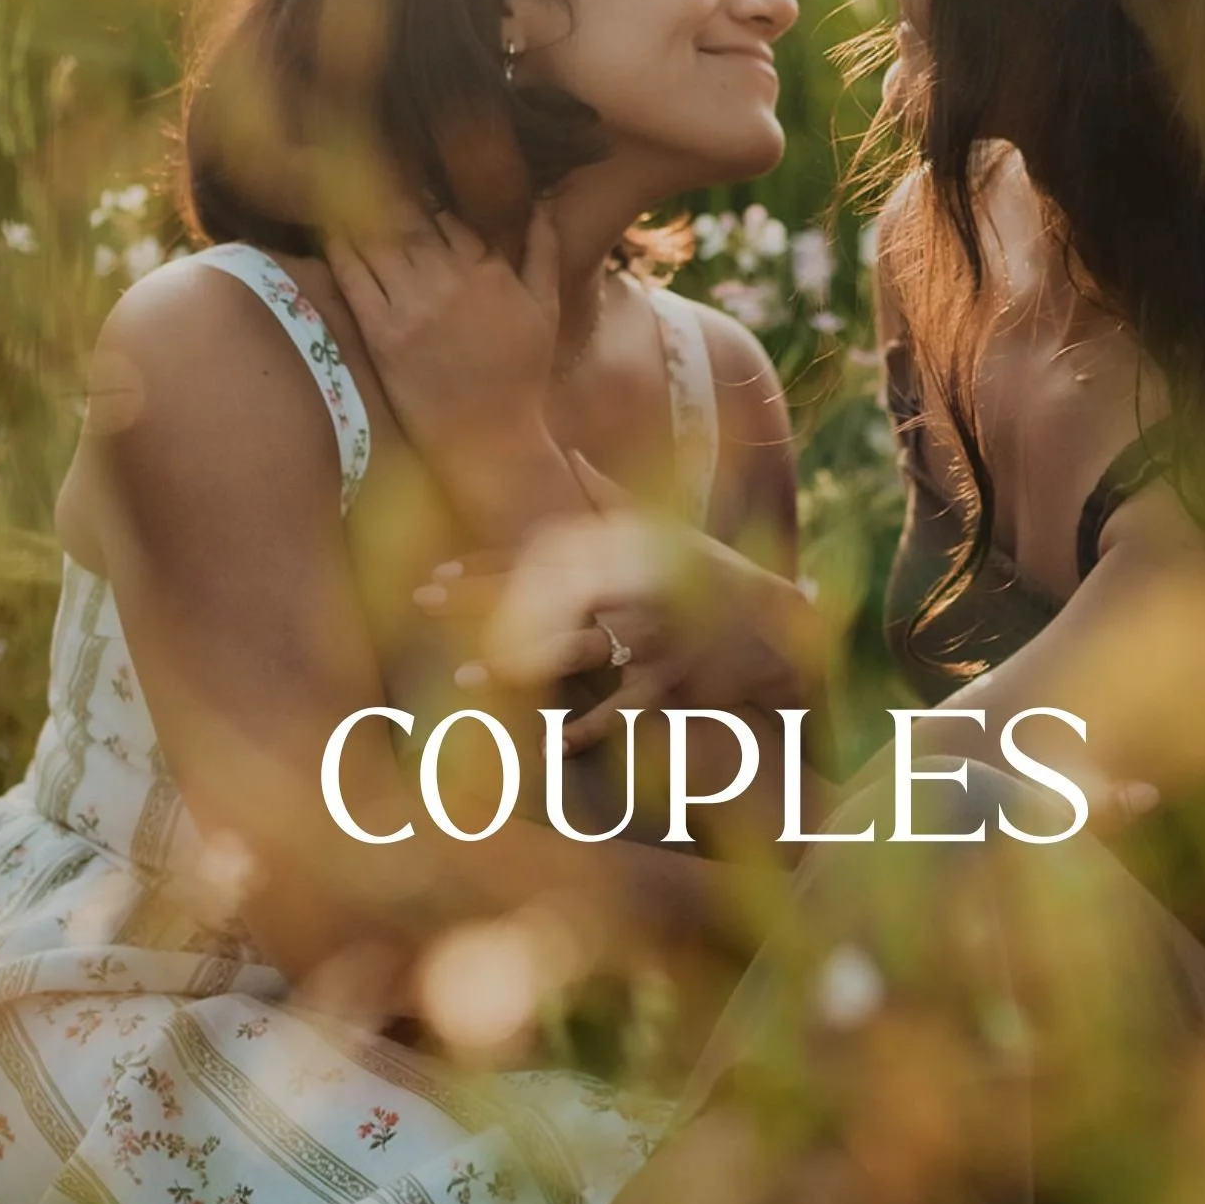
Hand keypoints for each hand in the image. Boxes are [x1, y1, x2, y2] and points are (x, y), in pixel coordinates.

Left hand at [325, 200, 563, 511]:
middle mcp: (449, 282)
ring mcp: (413, 308)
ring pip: (377, 240)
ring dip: (357, 209)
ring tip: (338, 184)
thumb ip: (544, 252)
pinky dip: (340, 248)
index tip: (408, 169)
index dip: (425, 189)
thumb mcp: (546, 311)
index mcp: (489, 270)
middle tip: (362, 161)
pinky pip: (354, 278)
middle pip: (408, 217)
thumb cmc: (522, 378)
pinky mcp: (383, 336)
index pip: (450, 211)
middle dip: (386, 188)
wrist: (493, 442)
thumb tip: (542, 204)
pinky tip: (330, 228)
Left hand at [413, 459, 817, 753]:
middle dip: (480, 599)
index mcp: (627, 554)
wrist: (783, 628)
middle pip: (543, 593)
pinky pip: (619, 709)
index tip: (436, 578)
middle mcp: (634, 590)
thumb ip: (614, 501)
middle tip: (420, 606)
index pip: (541, 555)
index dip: (486, 567)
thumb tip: (575, 457)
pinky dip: (583, 730)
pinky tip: (545, 746)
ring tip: (464, 680)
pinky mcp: (673, 683)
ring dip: (516, 664)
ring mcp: (653, 638)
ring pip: (573, 650)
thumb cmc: (720, 578)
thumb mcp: (672, 532)